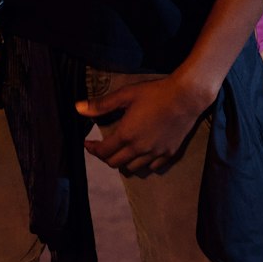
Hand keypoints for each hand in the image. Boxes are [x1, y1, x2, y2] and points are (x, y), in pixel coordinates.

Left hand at [75, 75, 208, 174]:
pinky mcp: (169, 154)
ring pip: (133, 168)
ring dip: (123, 162)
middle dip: (105, 157)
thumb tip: (77, 108)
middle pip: (116, 164)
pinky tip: (141, 154)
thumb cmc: (153, 93)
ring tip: (121, 151)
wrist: (185, 97)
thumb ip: (101, 105)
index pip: (104, 151)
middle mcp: (139, 149)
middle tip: (102, 147)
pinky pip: (152, 167)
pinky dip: (142, 164)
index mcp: (126, 135)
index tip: (87, 143)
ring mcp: (155, 154)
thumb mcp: (125, 95)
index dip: (92, 149)